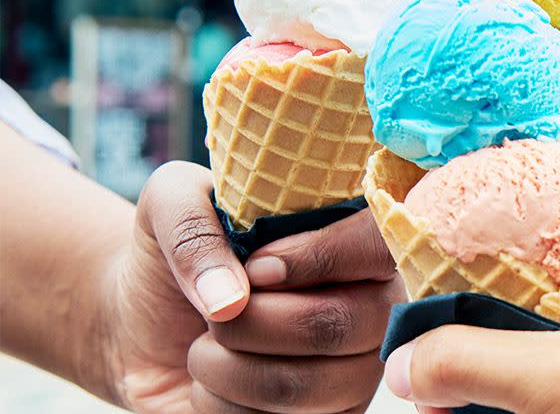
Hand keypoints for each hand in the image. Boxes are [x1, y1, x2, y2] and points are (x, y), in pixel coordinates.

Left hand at [106, 161, 398, 412]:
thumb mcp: (168, 204)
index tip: (255, 267)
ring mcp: (356, 368)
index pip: (378, 244)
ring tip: (207, 348)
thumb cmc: (178, 254)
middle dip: (249, 323)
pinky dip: (224, 407)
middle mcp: (371, 302)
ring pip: (303, 385)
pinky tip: (221, 385)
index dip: (318, 259)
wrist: (143, 326)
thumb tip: (229, 298)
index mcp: (351, 237)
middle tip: (215, 313)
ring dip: (226, 369)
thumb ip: (193, 226)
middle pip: (336, 325)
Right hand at [382, 220, 559, 413]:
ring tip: (431, 408)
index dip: (490, 277)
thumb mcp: (559, 374)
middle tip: (420, 372)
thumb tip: (403, 364)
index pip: (550, 271)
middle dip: (466, 352)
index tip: (436, 288)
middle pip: (519, 336)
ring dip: (469, 396)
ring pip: (516, 388)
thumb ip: (474, 358)